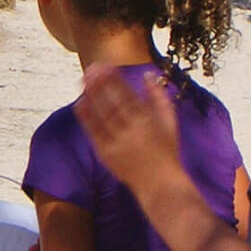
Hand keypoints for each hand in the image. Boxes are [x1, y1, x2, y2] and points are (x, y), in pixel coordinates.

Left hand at [73, 63, 183, 193]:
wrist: (160, 185)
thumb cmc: (167, 151)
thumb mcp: (169, 122)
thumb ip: (158, 97)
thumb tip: (148, 75)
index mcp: (147, 120)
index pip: (127, 94)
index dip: (114, 78)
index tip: (106, 65)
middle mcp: (130, 130)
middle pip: (111, 102)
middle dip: (100, 83)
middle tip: (90, 68)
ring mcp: (117, 143)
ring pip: (101, 114)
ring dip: (91, 96)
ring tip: (82, 81)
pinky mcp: (106, 154)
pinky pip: (93, 132)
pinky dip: (86, 116)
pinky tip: (80, 103)